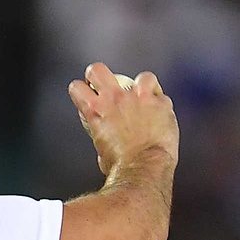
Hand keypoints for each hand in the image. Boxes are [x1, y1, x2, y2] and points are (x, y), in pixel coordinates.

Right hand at [68, 62, 177, 180]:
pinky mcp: (160, 103)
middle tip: (104, 84)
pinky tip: (159, 110)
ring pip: (141, 76)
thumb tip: (108, 136)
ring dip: (142, 86)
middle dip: (99, 75)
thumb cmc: (121, 166)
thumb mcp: (101, 149)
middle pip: (98, 70)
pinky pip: (161, 94)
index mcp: (95, 111)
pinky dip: (160, 100)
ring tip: (144, 98)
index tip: (85, 92)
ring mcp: (139, 98)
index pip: (77, 88)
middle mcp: (115, 98)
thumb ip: (103, 133)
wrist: (142, 169)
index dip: (81, 89)